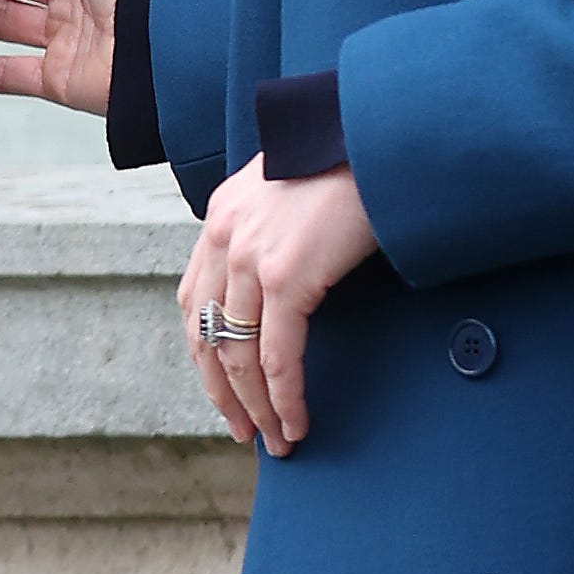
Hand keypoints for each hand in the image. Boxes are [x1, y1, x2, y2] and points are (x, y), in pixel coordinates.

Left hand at [178, 156, 379, 454]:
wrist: (378, 134)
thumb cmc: (351, 162)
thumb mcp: (292, 189)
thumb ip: (274, 228)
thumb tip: (284, 281)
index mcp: (221, 216)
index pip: (196, 302)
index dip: (206, 354)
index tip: (225, 389)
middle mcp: (225, 236)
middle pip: (206, 336)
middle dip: (222, 392)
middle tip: (243, 430)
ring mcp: (251, 256)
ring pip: (239, 355)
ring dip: (256, 407)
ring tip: (277, 439)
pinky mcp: (287, 275)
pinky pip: (277, 355)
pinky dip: (284, 396)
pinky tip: (296, 420)